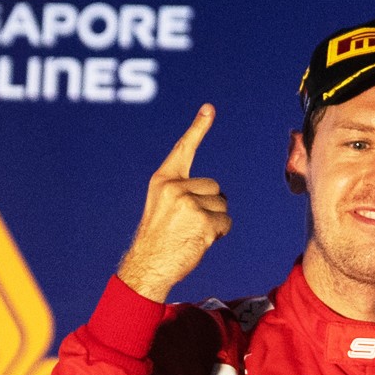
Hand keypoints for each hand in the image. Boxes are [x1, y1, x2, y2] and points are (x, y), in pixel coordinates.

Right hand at [116, 104, 229, 301]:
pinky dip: (219, 234)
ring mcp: (189, 203)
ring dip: (215, 221)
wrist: (148, 265)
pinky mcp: (203, 220)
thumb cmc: (157, 239)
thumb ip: (183, 192)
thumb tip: (216, 193)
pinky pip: (226, 222)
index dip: (198, 128)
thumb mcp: (162, 207)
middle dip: (210, 205)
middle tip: (188, 224)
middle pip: (215, 186)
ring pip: (222, 205)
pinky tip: (200, 241)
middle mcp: (175, 187)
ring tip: (192, 233)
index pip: (183, 150)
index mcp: (163, 181)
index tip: (209, 108)